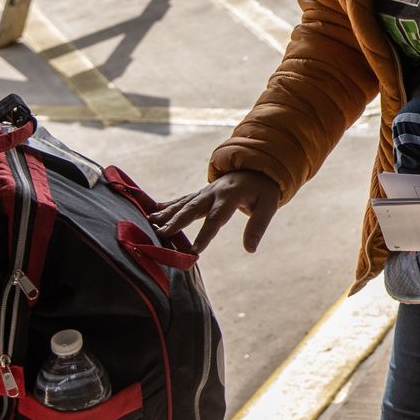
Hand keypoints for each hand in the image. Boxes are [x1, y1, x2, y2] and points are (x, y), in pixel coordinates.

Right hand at [149, 170, 282, 254]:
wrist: (255, 168)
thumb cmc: (263, 190)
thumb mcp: (269, 205)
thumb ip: (258, 226)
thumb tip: (250, 249)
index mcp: (230, 196)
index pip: (216, 218)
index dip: (205, 235)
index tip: (193, 251)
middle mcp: (213, 193)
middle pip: (192, 209)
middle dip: (176, 222)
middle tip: (160, 234)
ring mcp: (204, 192)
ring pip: (183, 203)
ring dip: (166, 214)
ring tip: (150, 223)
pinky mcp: (200, 194)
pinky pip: (182, 200)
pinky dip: (167, 206)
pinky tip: (153, 212)